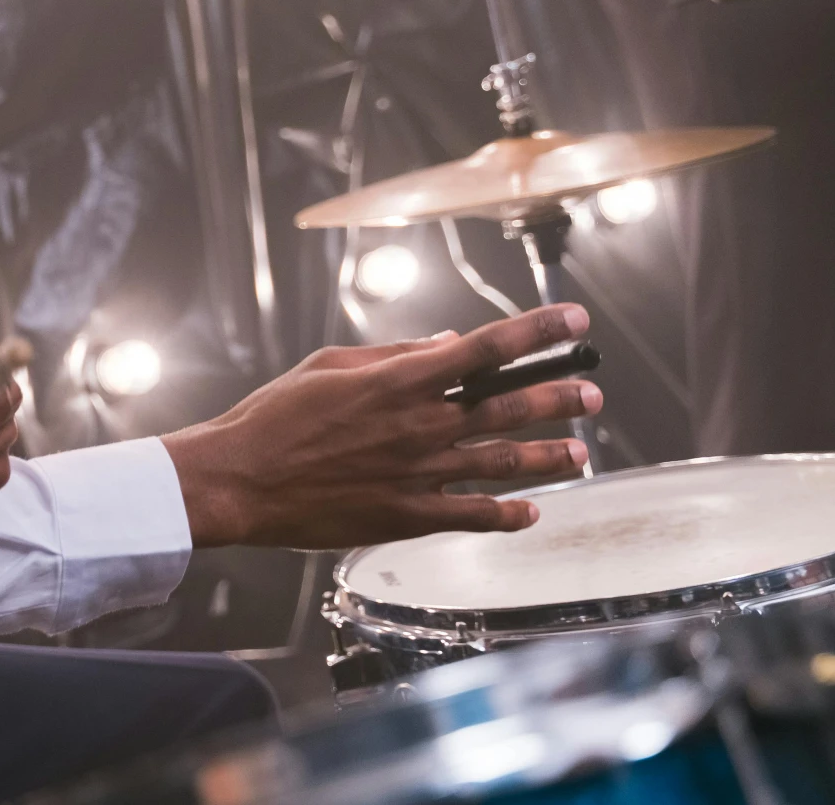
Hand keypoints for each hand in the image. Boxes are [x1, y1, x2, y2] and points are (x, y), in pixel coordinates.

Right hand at [163, 304, 601, 550]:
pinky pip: (472, 515)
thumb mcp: (329, 365)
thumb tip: (444, 344)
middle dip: (558, 396)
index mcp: (400, 379)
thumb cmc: (276, 415)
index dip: (538, 331)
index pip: (487, 347)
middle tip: (592, 393)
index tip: (574, 319)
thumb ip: (393, 355)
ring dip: (549, 455)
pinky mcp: (408, 515)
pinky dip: (508, 514)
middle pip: (509, 406)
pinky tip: (532, 511)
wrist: (242, 480)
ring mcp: (419, 473)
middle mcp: (420, 425)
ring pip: (504, 462)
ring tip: (581, 451)